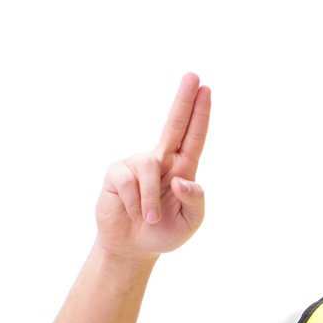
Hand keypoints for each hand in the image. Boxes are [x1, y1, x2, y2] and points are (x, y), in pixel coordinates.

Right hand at [94, 73, 210, 260]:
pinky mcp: (117, 173)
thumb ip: (196, 201)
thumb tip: (183, 177)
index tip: (206, 89)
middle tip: (193, 75)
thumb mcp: (190, 222)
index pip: (194, 137)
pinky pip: (129, 182)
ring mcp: (137, 165)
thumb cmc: (163, 232)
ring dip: (152, 200)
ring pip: (151, 167)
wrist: (131, 248)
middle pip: (174, 125)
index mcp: (182, 168)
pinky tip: (134, 213)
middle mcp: (161, 160)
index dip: (200, 114)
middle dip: (183, 100)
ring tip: (150, 218)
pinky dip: (136, 203)